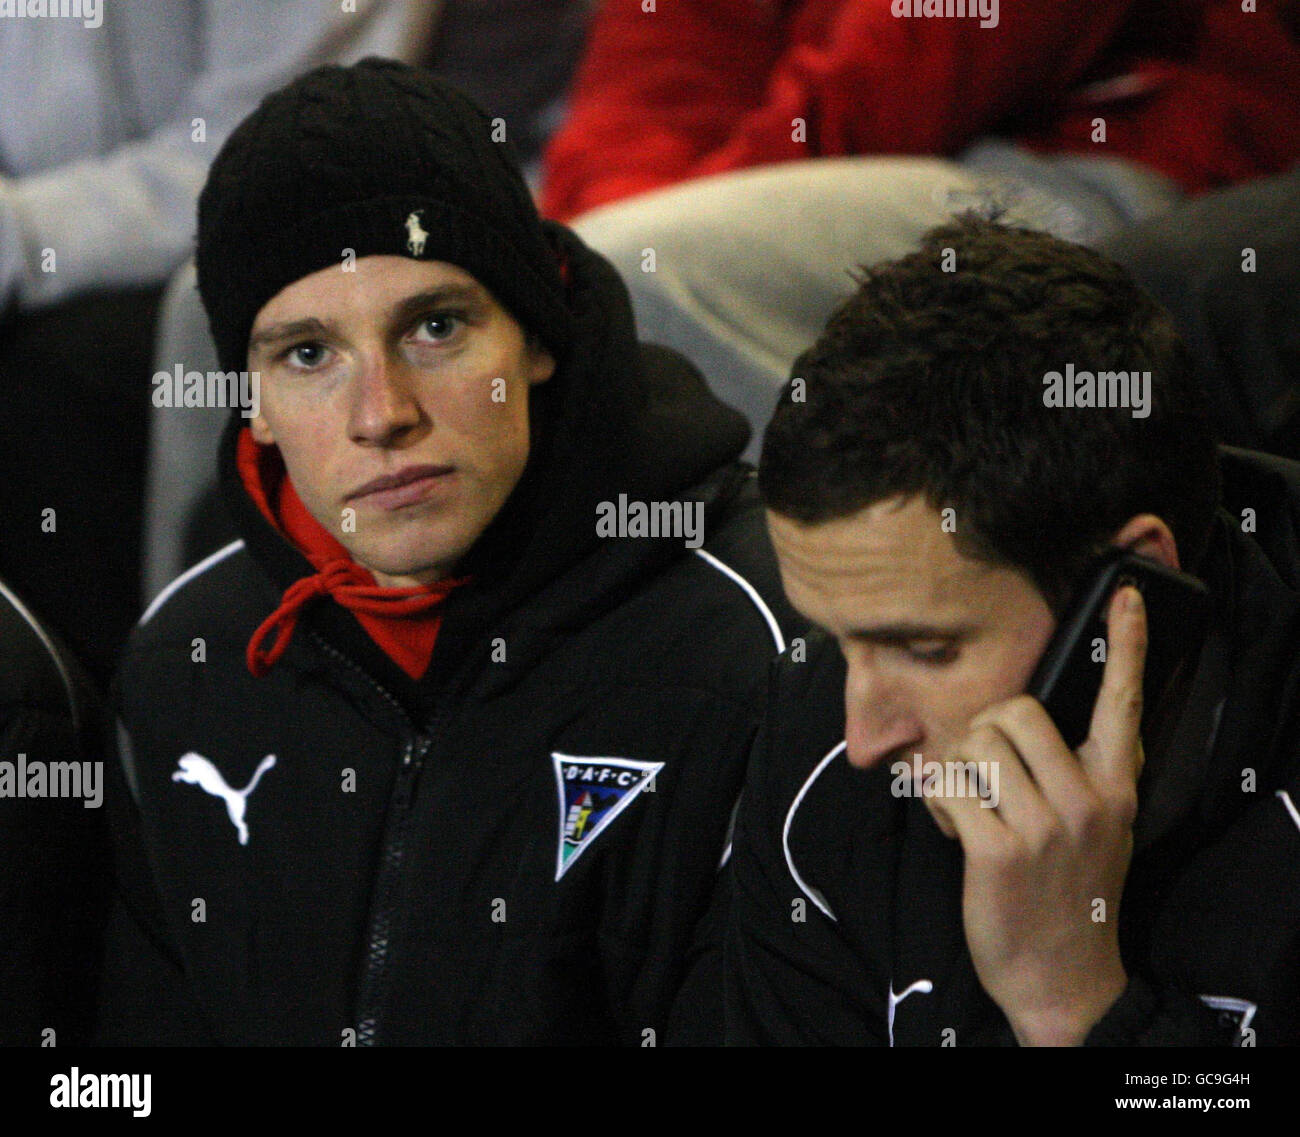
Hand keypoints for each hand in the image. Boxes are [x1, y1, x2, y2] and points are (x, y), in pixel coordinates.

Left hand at [924, 585, 1146, 1044]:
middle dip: (981, 731)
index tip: (1123, 594)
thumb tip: (1034, 719)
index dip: (1126, 645)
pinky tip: (956, 830)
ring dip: (957, 768)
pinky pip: (944, 787)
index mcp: (1114, 786)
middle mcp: (1086, 798)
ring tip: (971, 807)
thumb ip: (1081, 772)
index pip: (1124, 703)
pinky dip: (936, 802)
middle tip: (981, 772)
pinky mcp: (997, 850)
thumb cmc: (1071, 891)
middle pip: (1014, 709)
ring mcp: (1044, 825)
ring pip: (974, 743)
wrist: (1061, 976)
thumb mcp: (1100, 828)